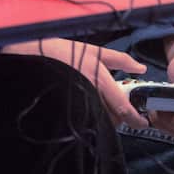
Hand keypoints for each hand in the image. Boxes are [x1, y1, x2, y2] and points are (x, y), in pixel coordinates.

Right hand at [0, 38, 149, 128]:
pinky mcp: (65, 111)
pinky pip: (84, 120)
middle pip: (113, 118)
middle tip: (118, 105)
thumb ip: (119, 59)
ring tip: (99, 103)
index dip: (136, 119)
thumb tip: (141, 68)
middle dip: (120, 115)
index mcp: (99, 80)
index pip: (123, 108)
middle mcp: (89, 95)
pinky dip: (90, 117)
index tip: (143, 122)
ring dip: (105, 116)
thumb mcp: (92, 50)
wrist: (30, 56)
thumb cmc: (60, 51)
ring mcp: (77, 105)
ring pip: (100, 121)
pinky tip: (86, 106)